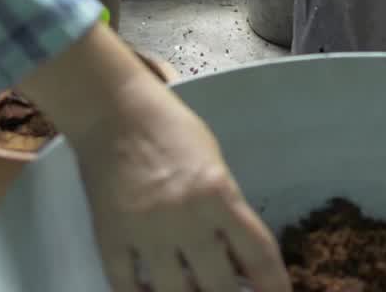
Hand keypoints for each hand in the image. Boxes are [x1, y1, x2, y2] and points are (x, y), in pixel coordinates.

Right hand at [73, 76, 289, 291]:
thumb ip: (228, 210)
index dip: (274, 287)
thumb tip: (241, 262)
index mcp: (219, 193)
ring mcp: (146, 231)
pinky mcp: (111, 237)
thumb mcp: (214, 163)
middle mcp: (186, 218)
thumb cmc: (171, 130)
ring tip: (193, 291)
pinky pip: (126, 287)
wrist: (114, 111)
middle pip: (219, 287)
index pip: (259, 255)